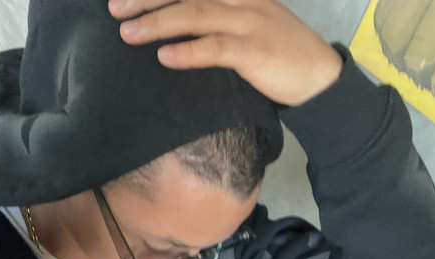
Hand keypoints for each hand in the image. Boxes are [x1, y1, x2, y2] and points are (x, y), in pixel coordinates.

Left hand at [108, 0, 342, 106]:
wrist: (319, 75)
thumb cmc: (279, 53)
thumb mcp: (249, 25)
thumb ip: (218, 21)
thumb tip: (180, 28)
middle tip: (115, 8)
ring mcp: (248, 22)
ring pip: (195, 15)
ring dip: (158, 22)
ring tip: (128, 32)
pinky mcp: (255, 50)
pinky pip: (216, 48)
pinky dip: (189, 52)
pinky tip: (165, 57)